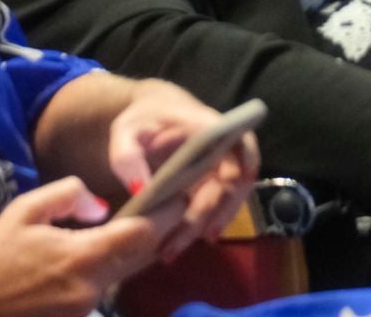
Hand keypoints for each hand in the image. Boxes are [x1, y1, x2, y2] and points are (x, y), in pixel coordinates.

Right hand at [0, 176, 182, 316]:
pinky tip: (105, 256)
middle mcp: (91, 288)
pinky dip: (109, 273)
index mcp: (82, 257)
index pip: (143, 235)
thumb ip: (69, 196)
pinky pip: (102, 292)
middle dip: (157, 232)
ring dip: (133, 253)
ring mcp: (85, 310)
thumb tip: (101, 207)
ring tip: (138, 227)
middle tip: (169, 208)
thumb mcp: (24, 211)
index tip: (178, 195)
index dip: (166, 214)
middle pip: (142, 257)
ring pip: (123, 275)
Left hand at [106, 81, 259, 263]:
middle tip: (186, 238)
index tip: (234, 186)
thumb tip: (140, 190)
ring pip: (227, 200)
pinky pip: (216, 207)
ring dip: (207, 225)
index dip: (245, 162)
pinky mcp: (212, 186)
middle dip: (212, 213)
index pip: (240, 141)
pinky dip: (201, 226)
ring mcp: (220, 169)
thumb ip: (128, 156)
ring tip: (174, 250)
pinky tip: (180, 242)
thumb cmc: (141, 123)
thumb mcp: (125, 132)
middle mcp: (223, 148)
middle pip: (232, 181)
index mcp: (207, 126)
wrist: (150, 121)